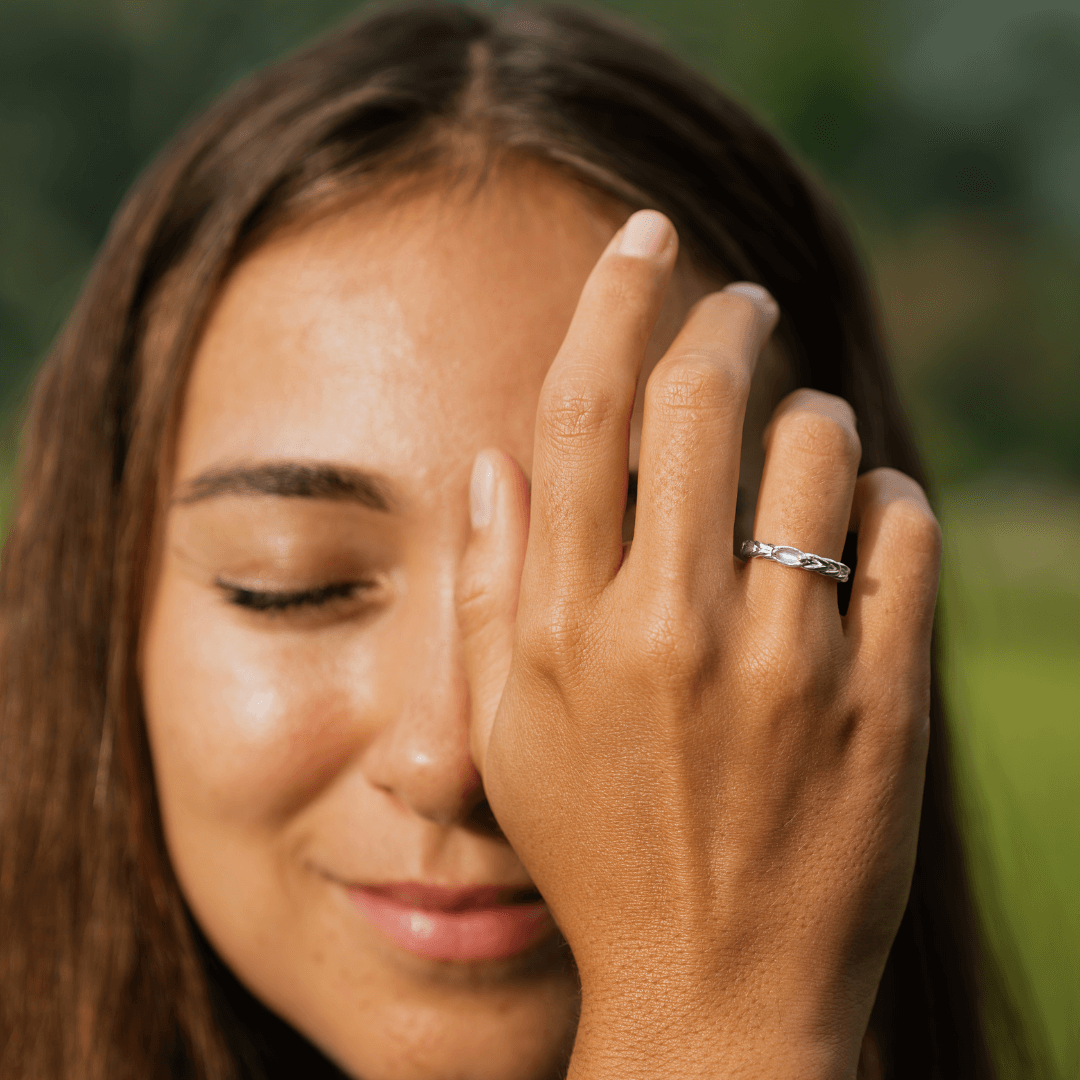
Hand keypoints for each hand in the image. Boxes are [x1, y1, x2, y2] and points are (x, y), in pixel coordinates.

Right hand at [456, 211, 940, 1079]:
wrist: (717, 994)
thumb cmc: (598, 852)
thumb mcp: (510, 732)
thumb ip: (492, 585)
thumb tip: (496, 457)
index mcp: (570, 628)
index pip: (584, 413)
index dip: (612, 300)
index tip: (643, 237)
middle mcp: (674, 630)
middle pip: (701, 401)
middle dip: (726, 323)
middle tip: (740, 306)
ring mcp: (789, 666)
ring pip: (821, 449)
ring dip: (812, 421)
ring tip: (800, 448)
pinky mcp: (885, 704)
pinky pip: (904, 534)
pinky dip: (885, 504)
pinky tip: (859, 529)